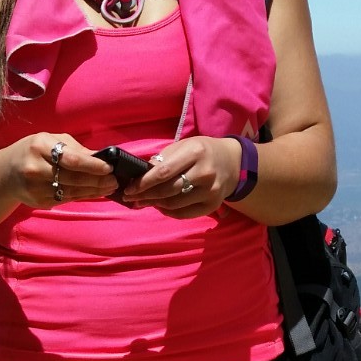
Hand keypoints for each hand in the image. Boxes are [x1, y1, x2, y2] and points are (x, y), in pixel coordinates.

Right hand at [5, 135, 118, 210]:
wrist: (6, 173)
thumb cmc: (33, 151)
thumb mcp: (50, 141)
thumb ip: (75, 149)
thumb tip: (101, 157)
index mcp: (40, 147)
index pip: (72, 160)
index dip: (93, 166)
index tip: (109, 168)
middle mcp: (35, 169)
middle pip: (73, 178)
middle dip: (97, 181)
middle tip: (114, 181)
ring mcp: (35, 188)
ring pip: (71, 192)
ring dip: (93, 191)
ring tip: (109, 188)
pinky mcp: (38, 202)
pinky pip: (65, 199)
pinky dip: (82, 196)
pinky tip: (93, 193)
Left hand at [124, 136, 242, 217]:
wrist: (232, 162)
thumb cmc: (202, 152)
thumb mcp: (183, 147)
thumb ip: (162, 160)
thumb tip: (139, 176)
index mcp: (195, 153)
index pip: (163, 173)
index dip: (143, 184)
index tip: (128, 190)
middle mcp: (205, 173)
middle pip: (167, 191)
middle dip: (145, 196)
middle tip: (131, 199)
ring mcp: (211, 191)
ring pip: (174, 204)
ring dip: (155, 204)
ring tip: (144, 201)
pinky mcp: (213, 205)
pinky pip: (184, 214)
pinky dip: (168, 212)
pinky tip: (160, 206)